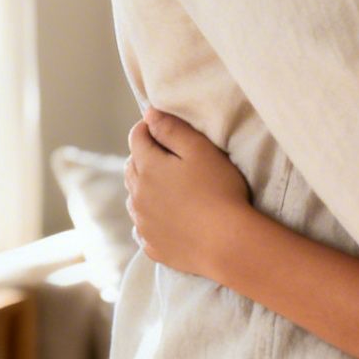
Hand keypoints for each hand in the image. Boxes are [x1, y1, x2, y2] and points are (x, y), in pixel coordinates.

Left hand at [125, 108, 253, 282]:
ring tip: (170, 186)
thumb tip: (149, 114)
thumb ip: (172, 130)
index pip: (137, 137)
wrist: (226, 242)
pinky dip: (152, 215)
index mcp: (148, 167)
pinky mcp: (151, 244)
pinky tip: (170, 216)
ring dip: (146, 186)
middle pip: (132, 166)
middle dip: (145, 155)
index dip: (149, 127)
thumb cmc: (219, 190)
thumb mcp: (201, 151)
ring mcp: (142, 222)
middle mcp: (137, 194)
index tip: (163, 125)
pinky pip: (144, 224)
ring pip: (135, 196)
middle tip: (169, 154)